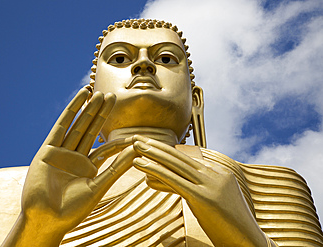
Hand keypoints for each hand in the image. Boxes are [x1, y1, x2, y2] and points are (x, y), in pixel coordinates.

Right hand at [2, 88, 136, 246]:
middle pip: (91, 131)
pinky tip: (82, 96)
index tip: (135, 133)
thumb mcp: (98, 186)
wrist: (46, 219)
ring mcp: (61, 152)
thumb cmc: (72, 210)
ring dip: (89, 108)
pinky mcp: (48, 149)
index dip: (119, 140)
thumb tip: (136, 151)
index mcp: (87, 168)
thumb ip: (116, 168)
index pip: (106, 149)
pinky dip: (72, 110)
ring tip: (100, 93)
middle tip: (113, 96)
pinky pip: (62, 125)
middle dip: (101, 114)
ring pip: (78, 125)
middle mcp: (74, 158)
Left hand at [132, 137, 268, 246]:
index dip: (166, 151)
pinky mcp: (202, 197)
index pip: (187, 159)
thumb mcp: (215, 201)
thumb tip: (177, 183)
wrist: (249, 242)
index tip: (150, 145)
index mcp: (218, 173)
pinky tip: (140, 163)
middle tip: (137, 137)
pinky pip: (173, 180)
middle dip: (156, 145)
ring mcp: (209, 184)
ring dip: (151, 153)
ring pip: (175, 164)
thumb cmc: (230, 226)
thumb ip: (198, 188)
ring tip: (134, 145)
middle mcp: (214, 174)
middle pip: (179, 156)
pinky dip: (155, 170)